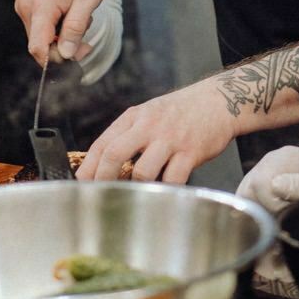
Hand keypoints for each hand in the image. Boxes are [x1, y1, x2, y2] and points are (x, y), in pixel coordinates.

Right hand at [13, 0, 107, 63]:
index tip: (78, 54)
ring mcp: (24, 0)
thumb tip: (66, 54)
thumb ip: (75, 28)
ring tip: (81, 15)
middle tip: (87, 37)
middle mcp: (26, 6)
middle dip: (63, 46)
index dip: (57, 59)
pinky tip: (71, 8)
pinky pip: (39, 20)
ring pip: (40, 33)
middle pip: (38, 43)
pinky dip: (55, 22)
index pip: (38, 49)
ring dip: (61, 33)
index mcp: (41, 7)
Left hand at [78, 81, 234, 182]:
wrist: (219, 101)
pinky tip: (163, 193)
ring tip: (136, 196)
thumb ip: (128, 136)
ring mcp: (170, 139)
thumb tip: (103, 166)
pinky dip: (165, 191)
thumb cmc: (181, 112)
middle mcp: (149, 126)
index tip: (80, 185)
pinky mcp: (191, 151)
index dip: (88, 167)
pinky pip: (173, 179)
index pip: (102, 143)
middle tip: (100, 196)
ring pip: (143, 171)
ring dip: (137, 188)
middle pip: (114, 155)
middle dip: (103, 179)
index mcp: (134, 118)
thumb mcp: (148, 114)